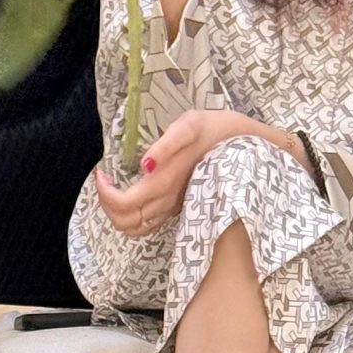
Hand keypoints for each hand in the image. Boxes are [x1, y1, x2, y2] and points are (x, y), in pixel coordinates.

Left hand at [96, 108, 283, 234]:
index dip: (105, 193)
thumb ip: (168, 143)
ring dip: (117, 213)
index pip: (124, 205)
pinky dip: (132, 215)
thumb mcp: (192, 123)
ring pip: (136, 228)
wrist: (250, 146)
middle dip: (106, 204)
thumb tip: (145, 164)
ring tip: (115, 187)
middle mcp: (168, 201)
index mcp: (166, 182)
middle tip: (106, 179)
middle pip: (125, 222)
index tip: (103, 171)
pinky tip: (134, 192)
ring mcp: (175, 207)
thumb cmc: (219, 129)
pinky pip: (149, 224)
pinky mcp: (181, 206)